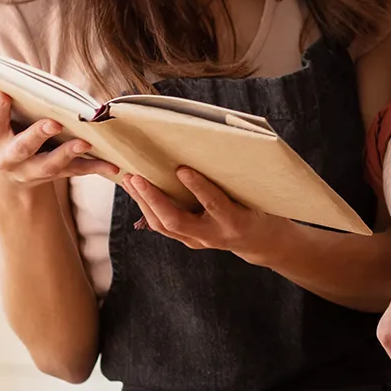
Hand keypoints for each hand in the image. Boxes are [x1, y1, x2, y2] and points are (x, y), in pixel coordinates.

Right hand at [0, 92, 119, 190]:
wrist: (7, 175)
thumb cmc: (4, 132)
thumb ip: (3, 103)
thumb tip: (15, 74)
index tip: (2, 95)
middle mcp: (8, 158)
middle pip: (22, 147)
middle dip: (38, 135)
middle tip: (54, 123)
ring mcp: (30, 171)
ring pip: (49, 165)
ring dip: (68, 153)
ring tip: (84, 143)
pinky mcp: (52, 176)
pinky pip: (75, 171)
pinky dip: (94, 167)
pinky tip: (112, 166)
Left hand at [124, 168, 285, 259]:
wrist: (260, 241)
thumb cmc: (259, 210)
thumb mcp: (255, 196)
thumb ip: (236, 179)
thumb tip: (215, 149)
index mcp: (235, 221)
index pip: (213, 203)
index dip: (198, 186)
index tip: (182, 169)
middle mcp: (213, 234)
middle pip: (176, 221)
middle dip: (154, 199)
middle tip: (138, 178)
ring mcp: (198, 240)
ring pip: (163, 226)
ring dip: (144, 202)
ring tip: (131, 180)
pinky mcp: (188, 240)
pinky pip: (163, 226)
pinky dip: (148, 207)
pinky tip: (138, 191)